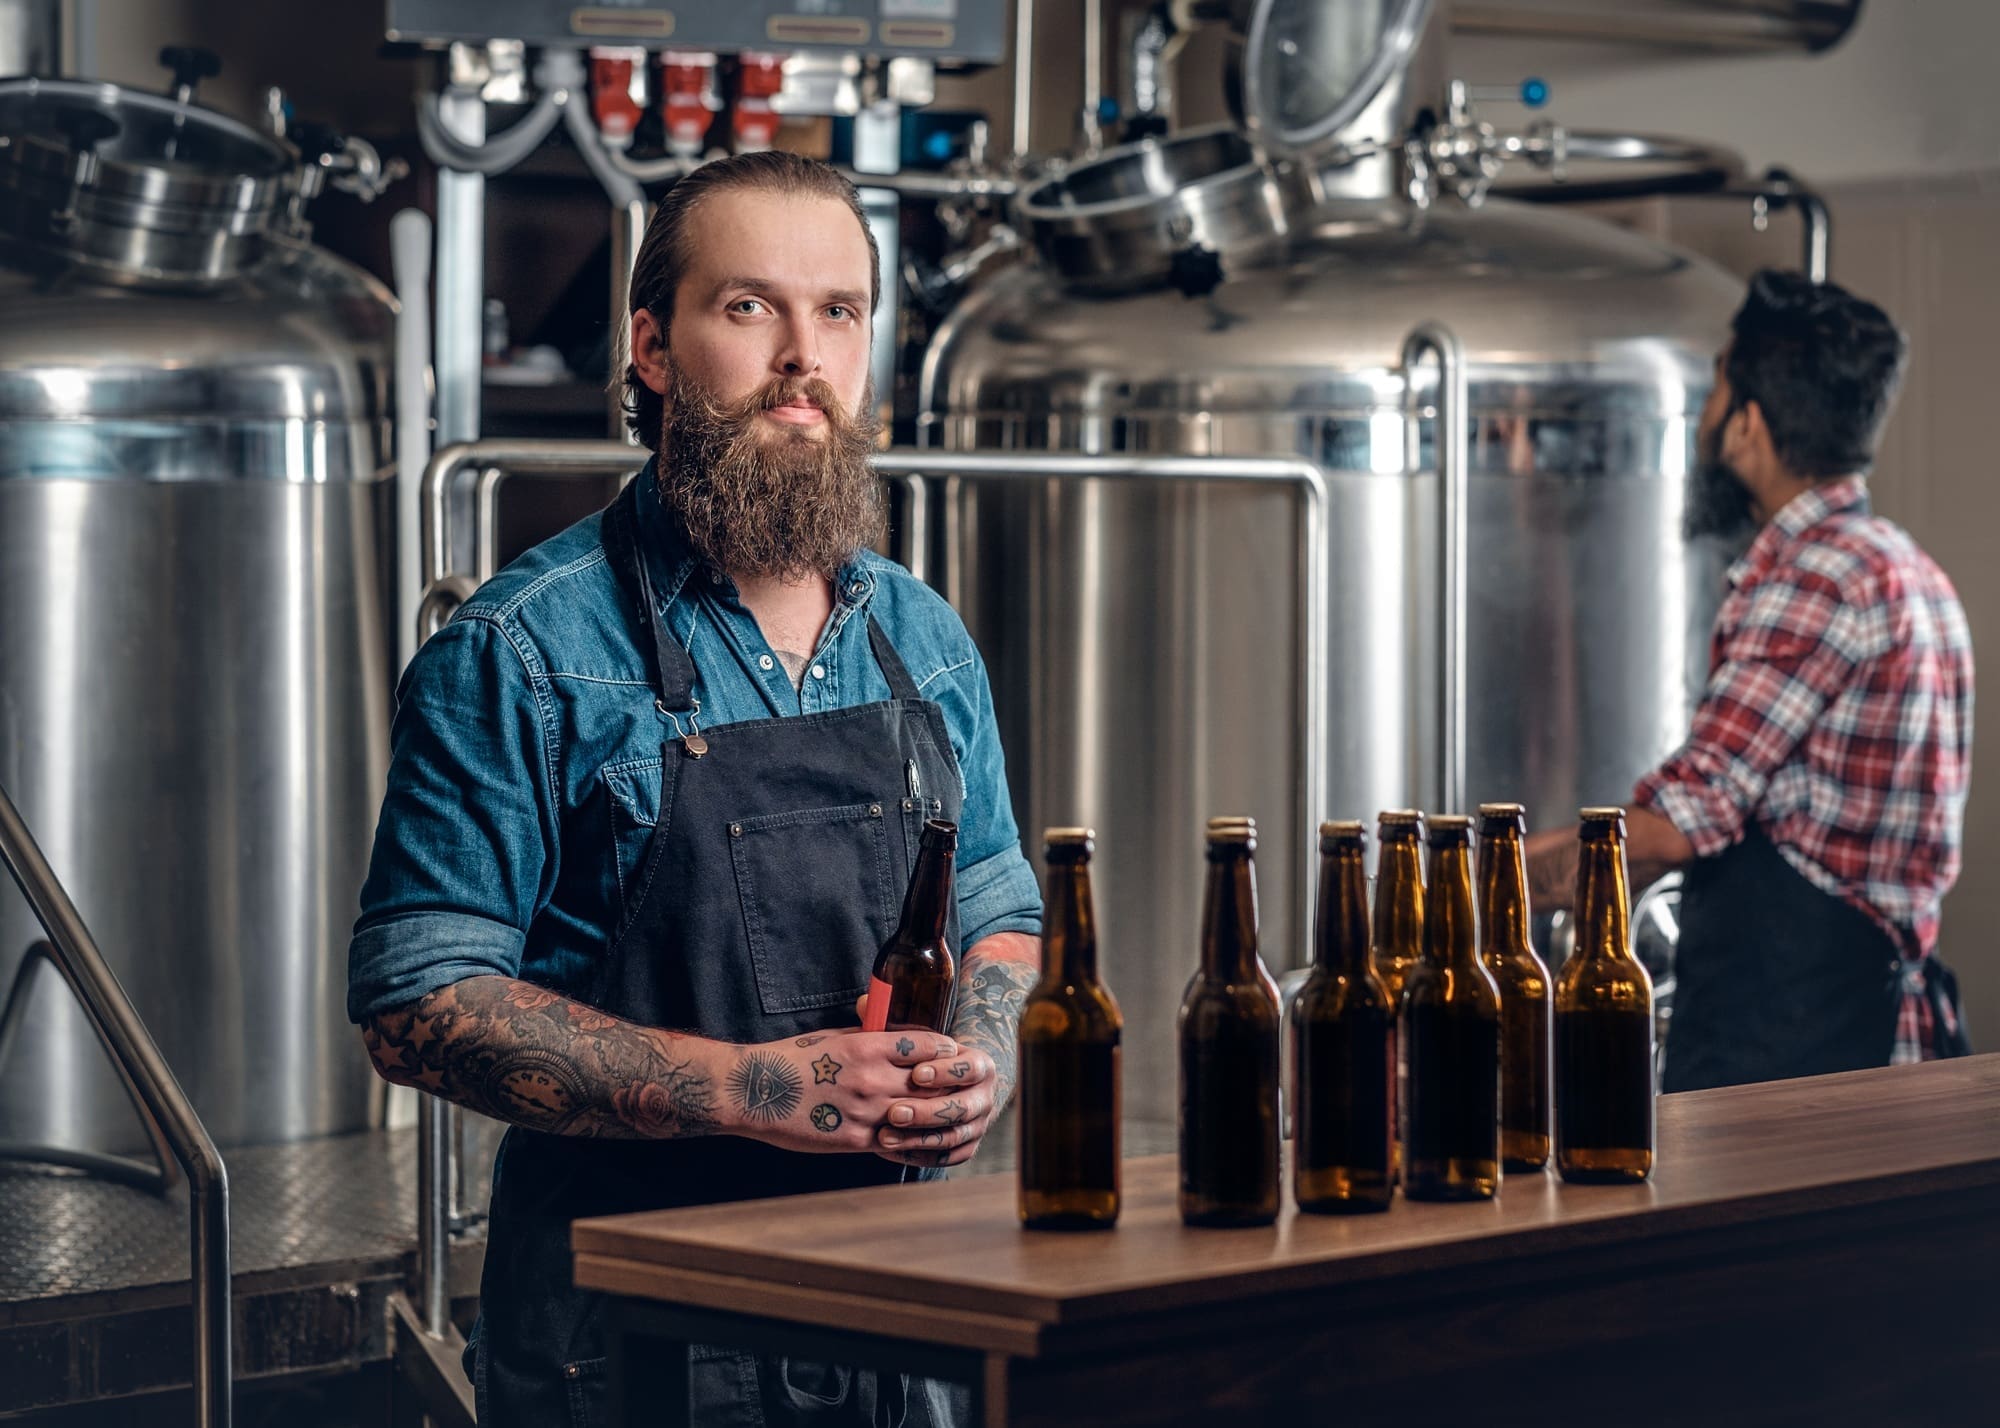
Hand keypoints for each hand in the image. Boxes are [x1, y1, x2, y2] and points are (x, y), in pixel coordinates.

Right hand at [722, 1029, 958, 1155]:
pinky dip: (909, 1140)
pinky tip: (915, 1138)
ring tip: (941, 1114)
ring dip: (932, 1116)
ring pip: (918, 1116)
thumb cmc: (793, 1059)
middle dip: (944, 1085)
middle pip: (930, 1084)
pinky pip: (895, 1143)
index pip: (927, 1048)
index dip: (944, 1051)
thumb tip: (893, 1036)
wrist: (756, 1091)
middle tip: (953, 1086)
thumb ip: (868, 1038)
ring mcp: (865, 1112)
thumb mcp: (834, 1038)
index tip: (949, 1054)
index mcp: (868, 1048)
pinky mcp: (854, 1140)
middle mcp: (872, 1079)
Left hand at [874, 1043, 999, 1169]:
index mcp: (981, 1066)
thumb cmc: (929, 1059)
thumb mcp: (923, 1042)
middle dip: (927, 1112)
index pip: (970, 1069)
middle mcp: (984, 1098)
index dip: (945, 1072)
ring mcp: (978, 1126)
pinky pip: (943, 1158)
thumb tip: (871, 1010)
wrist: (951, 1085)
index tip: (916, 1073)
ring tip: (884, 1136)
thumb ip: (903, 1033)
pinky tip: (889, 1151)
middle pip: (962, 1108)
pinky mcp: (966, 1148)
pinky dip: (916, 1156)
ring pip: (951, 1137)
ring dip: (917, 1139)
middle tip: (895, 1112)